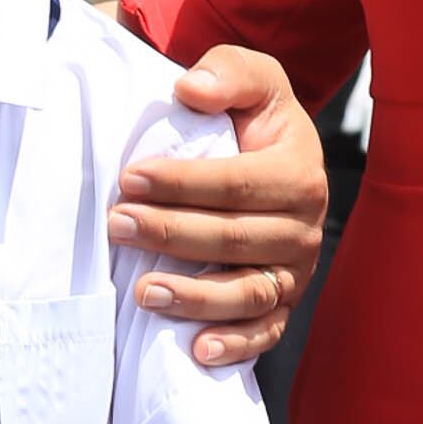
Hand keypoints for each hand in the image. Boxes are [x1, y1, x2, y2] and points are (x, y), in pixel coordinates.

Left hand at [109, 46, 325, 366]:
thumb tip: (191, 89)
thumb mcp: (249, 78)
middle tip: (117, 225)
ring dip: (195, 297)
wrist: (270, 154)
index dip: (182, 183)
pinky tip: (198, 351)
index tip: (129, 179)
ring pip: (248, 292)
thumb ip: (227, 72)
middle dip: (172, 234)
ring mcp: (295, 272)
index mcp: (300, 171)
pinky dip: (236, 346)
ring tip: (143, 291)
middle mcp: (305, 227)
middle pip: (235, 239)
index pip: (238, 183)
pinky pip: (264, 333)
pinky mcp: (282, 304)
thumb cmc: (250, 117)